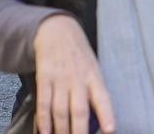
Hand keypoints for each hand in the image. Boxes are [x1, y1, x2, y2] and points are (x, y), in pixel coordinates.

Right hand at [32, 15, 114, 133]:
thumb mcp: (93, 69)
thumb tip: (97, 122)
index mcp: (94, 76)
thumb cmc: (79, 56)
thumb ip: (95, 92)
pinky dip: (43, 120)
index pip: (103, 98)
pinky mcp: (44, 77)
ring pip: (60, 111)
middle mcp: (78, 78)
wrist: (57, 31)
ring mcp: (60, 78)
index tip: (110, 130)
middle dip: (78, 133)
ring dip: (60, 131)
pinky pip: (43, 102)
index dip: (107, 115)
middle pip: (79, 110)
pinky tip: (44, 132)